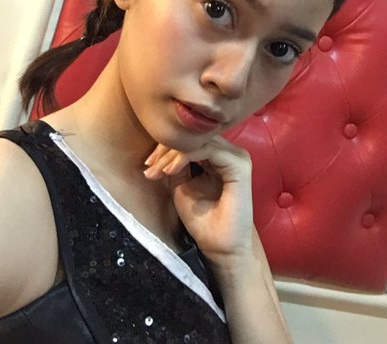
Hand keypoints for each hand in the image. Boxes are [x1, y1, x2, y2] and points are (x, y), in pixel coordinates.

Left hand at [144, 137, 253, 265]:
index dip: (166, 147)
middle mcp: (229, 152)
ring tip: (157, 170)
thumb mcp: (181, 187)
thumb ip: (175, 166)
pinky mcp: (239, 165)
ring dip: (173, 153)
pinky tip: (170, 170)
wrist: (221, 249)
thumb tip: (159, 150)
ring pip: (199, 141)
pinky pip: (208, 150)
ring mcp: (236, 157)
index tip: (147, 164)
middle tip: (149, 166)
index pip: (190, 140)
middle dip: (166, 149)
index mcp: (217, 156)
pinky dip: (185, 156)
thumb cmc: (204, 221)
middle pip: (194, 137)